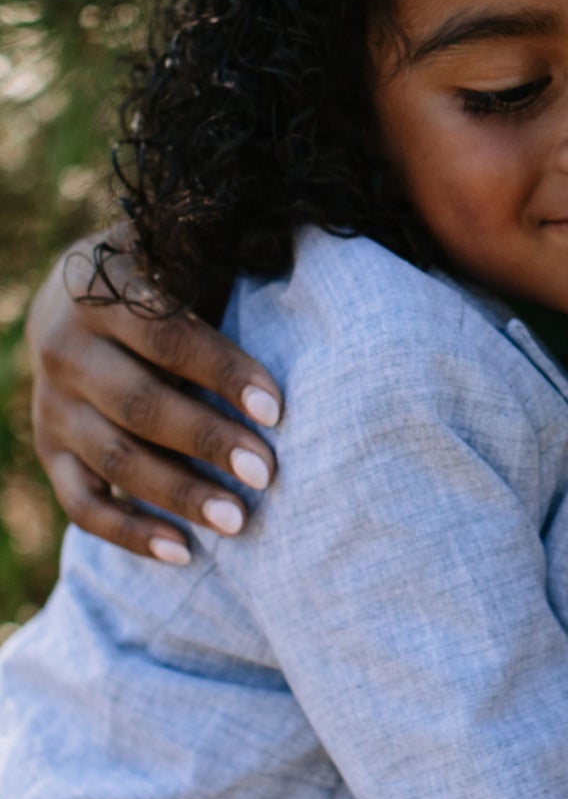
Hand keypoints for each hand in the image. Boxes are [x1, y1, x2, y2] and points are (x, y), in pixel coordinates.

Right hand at [24, 230, 282, 563]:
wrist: (69, 297)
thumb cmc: (155, 271)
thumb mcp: (173, 245)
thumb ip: (214, 249)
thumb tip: (287, 247)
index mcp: (98, 289)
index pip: (165, 335)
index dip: (221, 372)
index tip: (276, 408)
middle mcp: (63, 348)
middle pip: (139, 405)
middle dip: (207, 442)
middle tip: (266, 473)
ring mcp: (51, 406)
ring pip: (114, 460)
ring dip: (178, 494)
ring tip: (238, 521)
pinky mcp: (49, 452)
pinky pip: (83, 504)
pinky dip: (129, 533)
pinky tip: (183, 553)